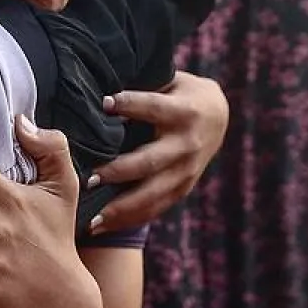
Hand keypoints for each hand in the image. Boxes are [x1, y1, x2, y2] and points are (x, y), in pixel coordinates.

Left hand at [87, 71, 228, 233]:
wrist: (219, 117)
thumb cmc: (178, 93)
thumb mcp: (168, 80)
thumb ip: (142, 83)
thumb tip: (98, 80)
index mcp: (184, 111)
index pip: (154, 108)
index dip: (130, 105)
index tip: (104, 103)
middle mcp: (187, 144)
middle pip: (150, 161)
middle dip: (119, 171)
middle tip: (88, 178)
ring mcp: (186, 171)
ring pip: (152, 194)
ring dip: (120, 207)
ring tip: (91, 218)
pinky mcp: (182, 189)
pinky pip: (154, 209)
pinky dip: (127, 220)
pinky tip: (100, 227)